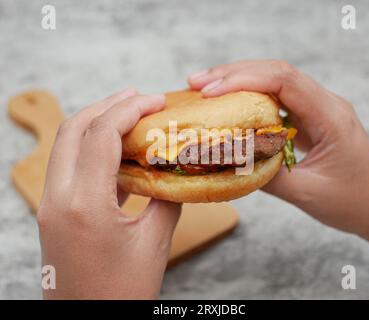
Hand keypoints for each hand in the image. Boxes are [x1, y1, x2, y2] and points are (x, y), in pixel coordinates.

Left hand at [37, 89, 180, 298]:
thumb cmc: (122, 294)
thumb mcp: (154, 244)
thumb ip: (166, 199)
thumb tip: (173, 170)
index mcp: (84, 205)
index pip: (101, 135)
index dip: (130, 109)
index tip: (156, 101)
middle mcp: (58, 199)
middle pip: (73, 129)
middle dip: (107, 105)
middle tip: (139, 97)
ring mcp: (51, 206)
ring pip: (66, 146)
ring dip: (96, 123)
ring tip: (128, 114)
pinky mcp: (54, 213)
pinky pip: (69, 167)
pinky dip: (91, 149)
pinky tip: (118, 151)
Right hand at [188, 60, 368, 255]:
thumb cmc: (353, 202)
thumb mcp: (307, 194)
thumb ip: (267, 176)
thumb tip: (228, 161)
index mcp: (331, 116)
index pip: (285, 81)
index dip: (243, 80)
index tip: (210, 92)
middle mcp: (326, 104)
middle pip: (276, 72)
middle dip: (233, 74)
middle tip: (196, 83)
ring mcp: (318, 108)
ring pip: (275, 81)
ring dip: (239, 81)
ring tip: (205, 88)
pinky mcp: (310, 118)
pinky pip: (278, 98)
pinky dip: (250, 97)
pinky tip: (229, 104)